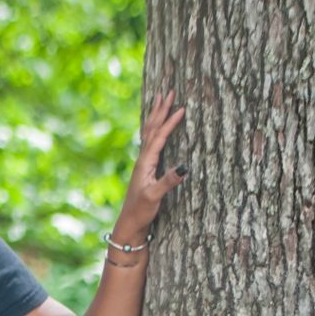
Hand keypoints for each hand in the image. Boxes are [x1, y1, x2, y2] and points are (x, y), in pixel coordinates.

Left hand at [117, 87, 186, 238]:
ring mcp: (143, 163)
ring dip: (155, 115)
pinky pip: (150, 141)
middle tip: (168, 91)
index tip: (181, 107)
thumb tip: (185, 166)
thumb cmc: (141, 211)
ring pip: (149, 132)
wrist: (129, 223)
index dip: (170, 122)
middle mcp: (143, 159)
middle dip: (160, 110)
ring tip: (159, 100)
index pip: (159, 136)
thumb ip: (168, 181)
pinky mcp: (145, 168)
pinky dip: (153, 128)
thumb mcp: (155, 196)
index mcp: (145, 162)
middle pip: (151, 128)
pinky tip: (154, 127)